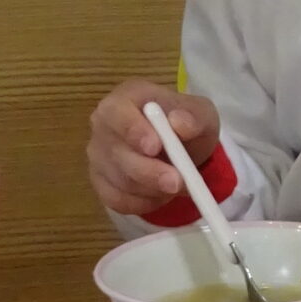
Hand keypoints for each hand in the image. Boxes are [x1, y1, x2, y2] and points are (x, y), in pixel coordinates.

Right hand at [88, 79, 221, 217]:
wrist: (182, 145)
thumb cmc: (186, 122)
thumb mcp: (201, 113)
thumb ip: (194, 116)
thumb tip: (179, 123)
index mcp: (124, 98)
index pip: (116, 112)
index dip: (133, 130)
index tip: (155, 146)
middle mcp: (103, 125)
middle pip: (116, 152)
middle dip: (149, 171)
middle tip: (177, 182)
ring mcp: (99, 155)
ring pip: (119, 179)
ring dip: (152, 189)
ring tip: (179, 186)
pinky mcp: (100, 182)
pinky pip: (116, 200)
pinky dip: (142, 203)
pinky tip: (161, 196)